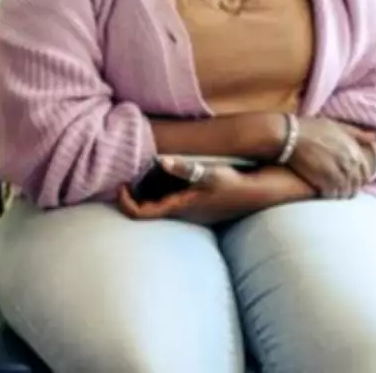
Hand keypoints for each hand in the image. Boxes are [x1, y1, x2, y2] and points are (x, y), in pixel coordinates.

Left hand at [119, 157, 249, 225]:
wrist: (255, 195)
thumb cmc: (232, 184)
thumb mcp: (209, 173)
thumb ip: (185, 168)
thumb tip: (162, 161)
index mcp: (179, 206)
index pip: (142, 213)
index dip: (126, 203)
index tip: (120, 186)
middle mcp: (181, 213)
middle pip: (147, 212)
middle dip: (132, 198)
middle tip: (124, 180)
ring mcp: (189, 213)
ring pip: (158, 208)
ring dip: (146, 195)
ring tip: (138, 177)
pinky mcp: (196, 208)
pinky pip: (170, 203)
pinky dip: (159, 193)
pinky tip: (162, 178)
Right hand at [287, 118, 375, 198]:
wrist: (291, 136)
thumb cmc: (311, 128)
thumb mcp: (336, 125)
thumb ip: (356, 133)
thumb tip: (374, 137)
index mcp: (354, 150)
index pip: (366, 172)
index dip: (360, 178)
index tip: (353, 180)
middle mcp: (349, 163)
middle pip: (356, 184)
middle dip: (351, 188)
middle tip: (342, 189)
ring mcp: (338, 174)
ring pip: (346, 192)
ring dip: (341, 194)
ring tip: (334, 193)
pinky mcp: (325, 182)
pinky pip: (333, 195)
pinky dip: (330, 196)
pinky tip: (324, 192)